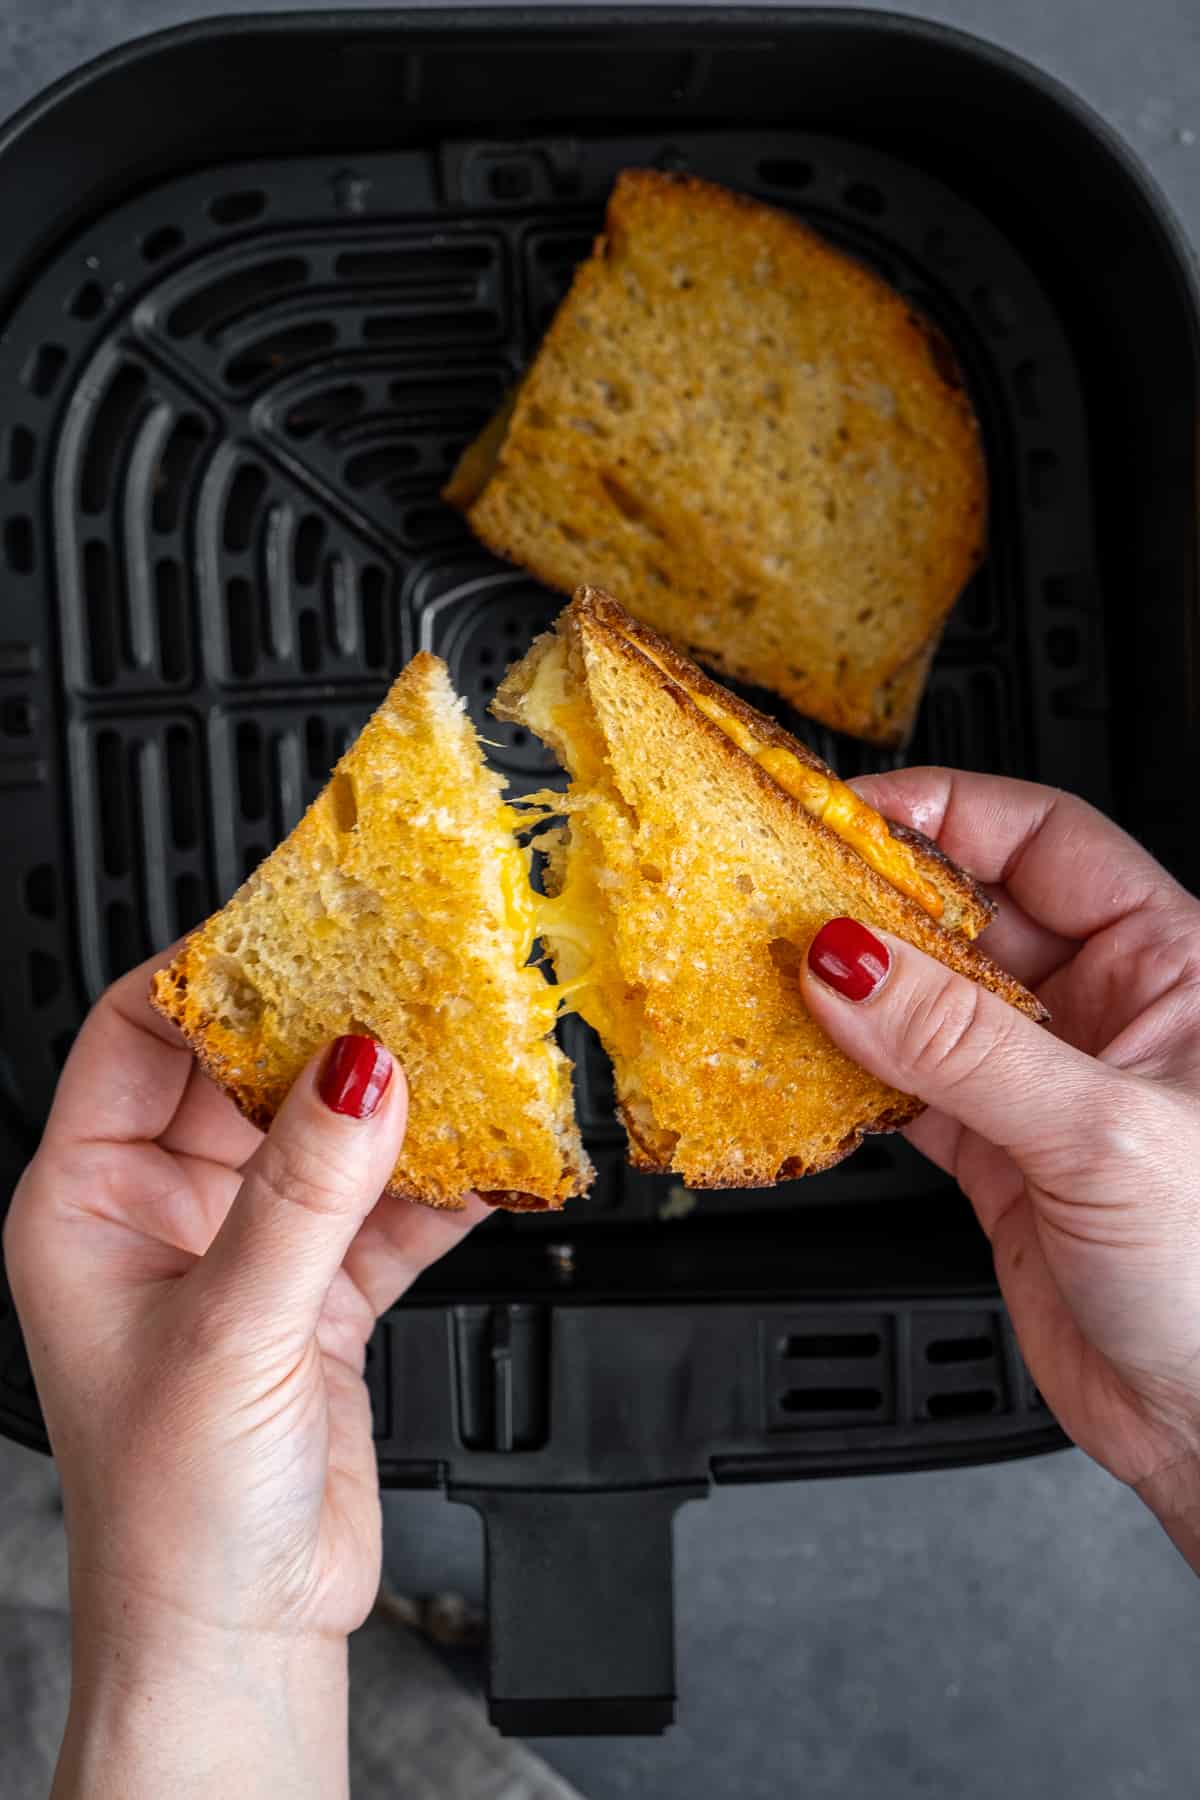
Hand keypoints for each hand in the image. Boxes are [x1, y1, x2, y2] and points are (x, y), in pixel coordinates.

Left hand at [3, 950, 487, 1798]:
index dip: (212, 974)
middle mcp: (168, 1212)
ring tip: (467, 1050)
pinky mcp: (323, 1294)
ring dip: (398, 1105)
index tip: (293, 926)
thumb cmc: (170, 1513)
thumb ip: (303, 1190)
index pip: (139, 1035)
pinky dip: (441, 1185)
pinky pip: (387, 1208)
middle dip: (327, 1029)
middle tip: (403, 972)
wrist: (241, 1637)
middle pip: (250, 1072)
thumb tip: (359, 1070)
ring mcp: (251, 1250)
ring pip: (329, 1136)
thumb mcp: (233, 1327)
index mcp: (90, 1203)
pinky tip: (493, 1156)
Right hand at [801, 770, 1199, 1568]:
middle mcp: (1107, 1008)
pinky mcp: (999, 1155)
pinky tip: (805, 1064)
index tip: (849, 817)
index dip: (945, 813)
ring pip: (930, 999)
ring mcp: (1045, 1082)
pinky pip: (908, 1087)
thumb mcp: (1098, 1131)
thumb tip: (848, 963)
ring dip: (856, 990)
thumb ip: (962, 1042)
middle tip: (787, 897)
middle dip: (881, 903)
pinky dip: (852, 1077)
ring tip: (776, 973)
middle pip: (972, 912)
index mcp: (1171, 960)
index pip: (1043, 838)